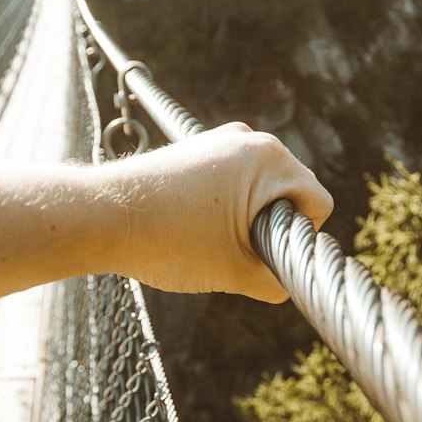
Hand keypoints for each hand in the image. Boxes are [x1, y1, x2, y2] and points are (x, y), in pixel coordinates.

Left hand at [100, 122, 332, 301]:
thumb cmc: (170, 240)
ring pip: (260, 188)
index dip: (299, 239)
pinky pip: (233, 181)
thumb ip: (277, 279)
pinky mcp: (197, 148)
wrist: (104, 217)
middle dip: (273, 225)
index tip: (264, 255)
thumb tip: (289, 282)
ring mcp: (220, 139)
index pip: (317, 203)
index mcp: (270, 158)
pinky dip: (225, 205)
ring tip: (210, 240)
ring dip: (247, 217)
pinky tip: (194, 226)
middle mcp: (250, 139)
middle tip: (236, 251)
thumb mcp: (236, 272)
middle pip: (290, 192)